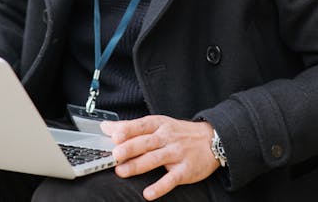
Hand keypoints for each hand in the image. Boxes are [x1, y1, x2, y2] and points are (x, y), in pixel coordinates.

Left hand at [101, 115, 218, 199]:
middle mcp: (167, 137)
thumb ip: (132, 127)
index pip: (141, 125)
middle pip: (146, 142)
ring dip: (137, 166)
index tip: (114, 134)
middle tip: (115, 154)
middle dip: (129, 148)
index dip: (128, 129)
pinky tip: (148, 193)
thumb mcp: (158, 124)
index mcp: (159, 124)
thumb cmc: (178, 132)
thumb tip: (107, 127)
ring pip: (154, 159)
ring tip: (121, 171)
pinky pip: (171, 179)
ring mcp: (176, 153)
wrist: (210, 140)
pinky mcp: (185, 170)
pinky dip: (159, 187)